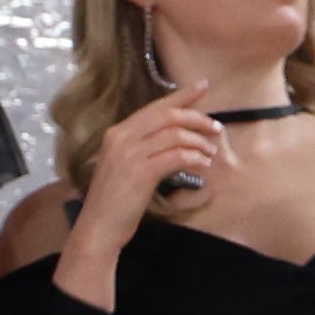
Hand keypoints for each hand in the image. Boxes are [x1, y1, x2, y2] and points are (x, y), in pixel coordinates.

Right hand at [81, 93, 230, 246]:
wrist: (98, 228)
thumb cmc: (114, 201)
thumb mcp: (123, 166)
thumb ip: (142, 148)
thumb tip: (175, 138)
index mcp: (117, 133)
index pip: (155, 107)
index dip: (181, 95)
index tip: (203, 86)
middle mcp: (121, 139)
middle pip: (167, 116)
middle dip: (196, 118)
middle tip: (215, 127)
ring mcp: (130, 156)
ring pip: (174, 136)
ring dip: (198, 142)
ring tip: (210, 152)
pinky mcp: (140, 174)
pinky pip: (175, 157)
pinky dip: (193, 158)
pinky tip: (203, 165)